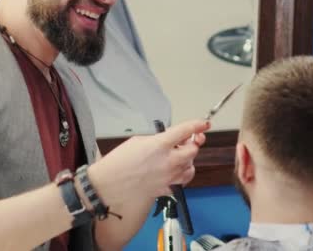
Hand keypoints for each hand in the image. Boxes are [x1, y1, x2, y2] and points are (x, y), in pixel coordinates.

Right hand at [88, 120, 208, 205]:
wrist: (109, 185)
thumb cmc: (118, 163)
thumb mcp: (137, 141)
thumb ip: (158, 139)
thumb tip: (171, 140)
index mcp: (159, 145)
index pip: (186, 131)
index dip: (197, 125)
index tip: (203, 123)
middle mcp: (168, 161)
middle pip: (193, 150)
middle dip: (191, 143)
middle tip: (185, 141)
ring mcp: (169, 177)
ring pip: (191, 166)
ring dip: (188, 159)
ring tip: (177, 156)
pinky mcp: (168, 189)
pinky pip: (183, 180)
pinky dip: (183, 173)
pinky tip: (175, 170)